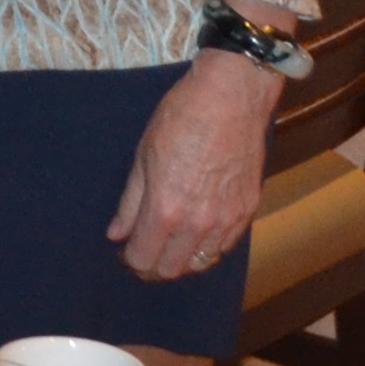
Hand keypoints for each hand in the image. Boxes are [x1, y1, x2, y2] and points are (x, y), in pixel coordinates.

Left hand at [108, 46, 283, 281]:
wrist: (232, 96)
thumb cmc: (182, 117)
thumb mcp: (144, 155)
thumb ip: (130, 202)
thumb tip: (117, 234)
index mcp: (166, 208)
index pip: (143, 259)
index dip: (130, 259)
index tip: (125, 250)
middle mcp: (198, 223)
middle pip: (171, 269)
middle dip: (152, 266)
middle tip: (144, 249)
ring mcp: (227, 220)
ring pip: (200, 264)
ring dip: (180, 260)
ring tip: (169, 242)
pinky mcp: (247, 211)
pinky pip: (224, 247)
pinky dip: (206, 248)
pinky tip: (196, 233)